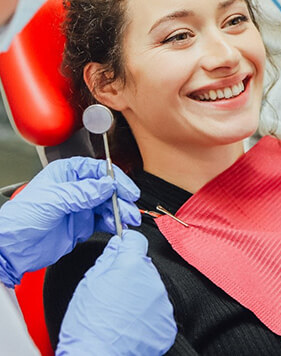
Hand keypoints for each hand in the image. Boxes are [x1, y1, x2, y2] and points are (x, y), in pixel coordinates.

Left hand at [0, 157, 140, 286]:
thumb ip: (82, 193)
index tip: (125, 188)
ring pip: (107, 204)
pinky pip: (103, 220)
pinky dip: (113, 222)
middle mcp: (74, 187)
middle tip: (130, 206)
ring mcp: (79, 206)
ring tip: (128, 218)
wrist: (11, 250)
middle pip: (106, 188)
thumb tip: (106, 185)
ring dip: (119, 211)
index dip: (114, 178)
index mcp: (66, 173)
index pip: (96, 170)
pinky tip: (117, 225)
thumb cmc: (20, 219)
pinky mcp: (82, 224)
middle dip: (120, 197)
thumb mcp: (53, 200)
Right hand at [57, 230, 176, 355]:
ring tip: (120, 313)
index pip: (137, 241)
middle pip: (144, 266)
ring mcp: (162, 303)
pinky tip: (130, 325)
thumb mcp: (89, 282)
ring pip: (151, 289)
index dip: (127, 243)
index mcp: (132, 265)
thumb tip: (116, 245)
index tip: (123, 247)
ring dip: (140, 295)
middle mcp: (152, 280)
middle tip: (114, 291)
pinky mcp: (166, 324)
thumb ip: (107, 258)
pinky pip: (158, 311)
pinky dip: (147, 316)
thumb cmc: (87, 325)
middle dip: (132, 273)